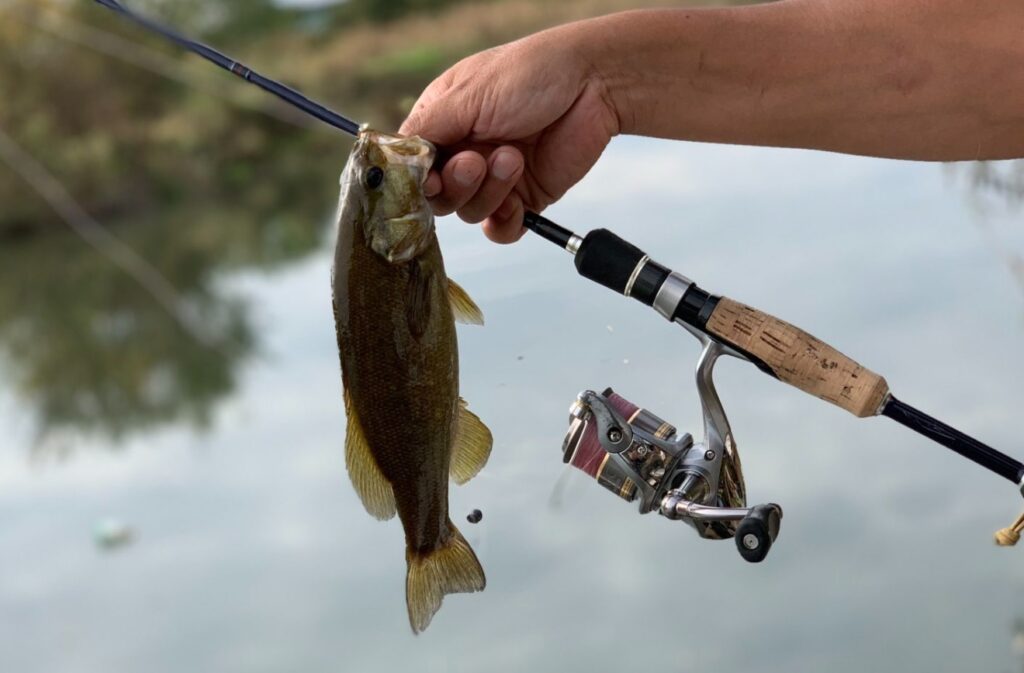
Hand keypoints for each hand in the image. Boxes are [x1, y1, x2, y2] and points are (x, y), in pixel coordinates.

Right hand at [400, 22, 620, 242]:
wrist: (594, 85)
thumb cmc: (531, 74)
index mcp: (443, 120)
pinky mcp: (525, 197)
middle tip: (475, 161)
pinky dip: (504, 224)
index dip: (416, 176)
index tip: (426, 176)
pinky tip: (516, 205)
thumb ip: (427, 129)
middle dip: (454, 184)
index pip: (412, 162)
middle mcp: (465, 150)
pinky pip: (500, 229)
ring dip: (487, 191)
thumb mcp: (467, 94)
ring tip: (513, 157)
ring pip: (467, 212)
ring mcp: (494, 177)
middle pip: (436, 195)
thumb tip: (395, 160)